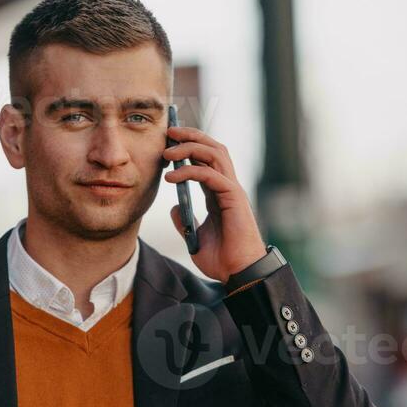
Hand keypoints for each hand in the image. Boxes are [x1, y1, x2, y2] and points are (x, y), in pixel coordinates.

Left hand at [163, 125, 266, 283]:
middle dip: (191, 135)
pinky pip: (211, 175)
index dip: (189, 146)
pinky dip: (190, 171)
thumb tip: (174, 207)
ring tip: (167, 152)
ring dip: (189, 147)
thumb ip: (185, 220)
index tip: (169, 142)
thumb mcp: (195, 237)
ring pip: (214, 153)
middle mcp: (227, 186)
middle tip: (169, 132)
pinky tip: (172, 178)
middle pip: (212, 148)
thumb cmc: (222, 259)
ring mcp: (232, 190)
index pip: (206, 159)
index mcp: (219, 193)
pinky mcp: (233, 198)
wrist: (238, 273)